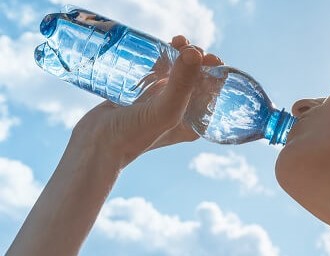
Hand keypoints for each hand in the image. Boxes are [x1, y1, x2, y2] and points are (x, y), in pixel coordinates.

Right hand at [71, 35, 222, 168]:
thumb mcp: (165, 110)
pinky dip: (161, 56)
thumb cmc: (133, 135)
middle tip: (187, 46)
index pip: (212, 92)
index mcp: (193, 121)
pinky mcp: (141, 92)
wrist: (94, 144)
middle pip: (196, 78)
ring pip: (176, 71)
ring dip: (181, 54)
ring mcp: (159, 101)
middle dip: (196, 59)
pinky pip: (157, 70)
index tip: (208, 57)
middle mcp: (180, 111)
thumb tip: (196, 52)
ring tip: (177, 41)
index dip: (214, 72)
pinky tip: (162, 45)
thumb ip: (182, 83)